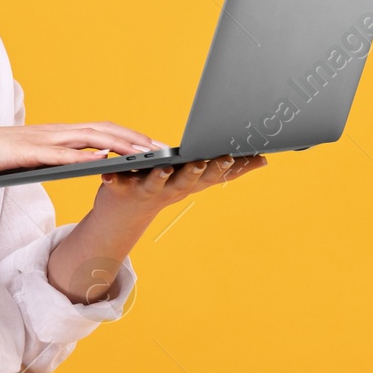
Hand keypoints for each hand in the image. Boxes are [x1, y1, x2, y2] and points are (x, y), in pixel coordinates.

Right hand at [0, 121, 163, 185]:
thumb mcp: (36, 160)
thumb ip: (60, 159)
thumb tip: (90, 163)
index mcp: (57, 134)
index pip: (100, 131)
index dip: (128, 136)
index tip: (151, 145)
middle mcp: (55, 132)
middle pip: (103, 130)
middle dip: (133, 138)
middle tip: (161, 149)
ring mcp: (43, 140)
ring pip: (89, 138)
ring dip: (118, 145)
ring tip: (142, 152)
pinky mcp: (30, 153)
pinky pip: (62, 154)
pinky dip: (85, 156)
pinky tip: (102, 161)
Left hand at [97, 153, 266, 214]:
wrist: (124, 216)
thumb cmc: (165, 186)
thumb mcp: (196, 177)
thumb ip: (224, 168)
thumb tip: (263, 159)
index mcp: (190, 182)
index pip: (215, 174)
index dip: (233, 167)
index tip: (250, 156)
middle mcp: (171, 190)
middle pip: (189, 181)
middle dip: (199, 171)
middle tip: (208, 160)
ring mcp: (147, 192)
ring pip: (156, 185)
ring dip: (161, 177)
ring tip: (163, 168)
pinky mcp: (121, 191)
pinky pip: (117, 184)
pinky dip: (114, 179)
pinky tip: (109, 173)